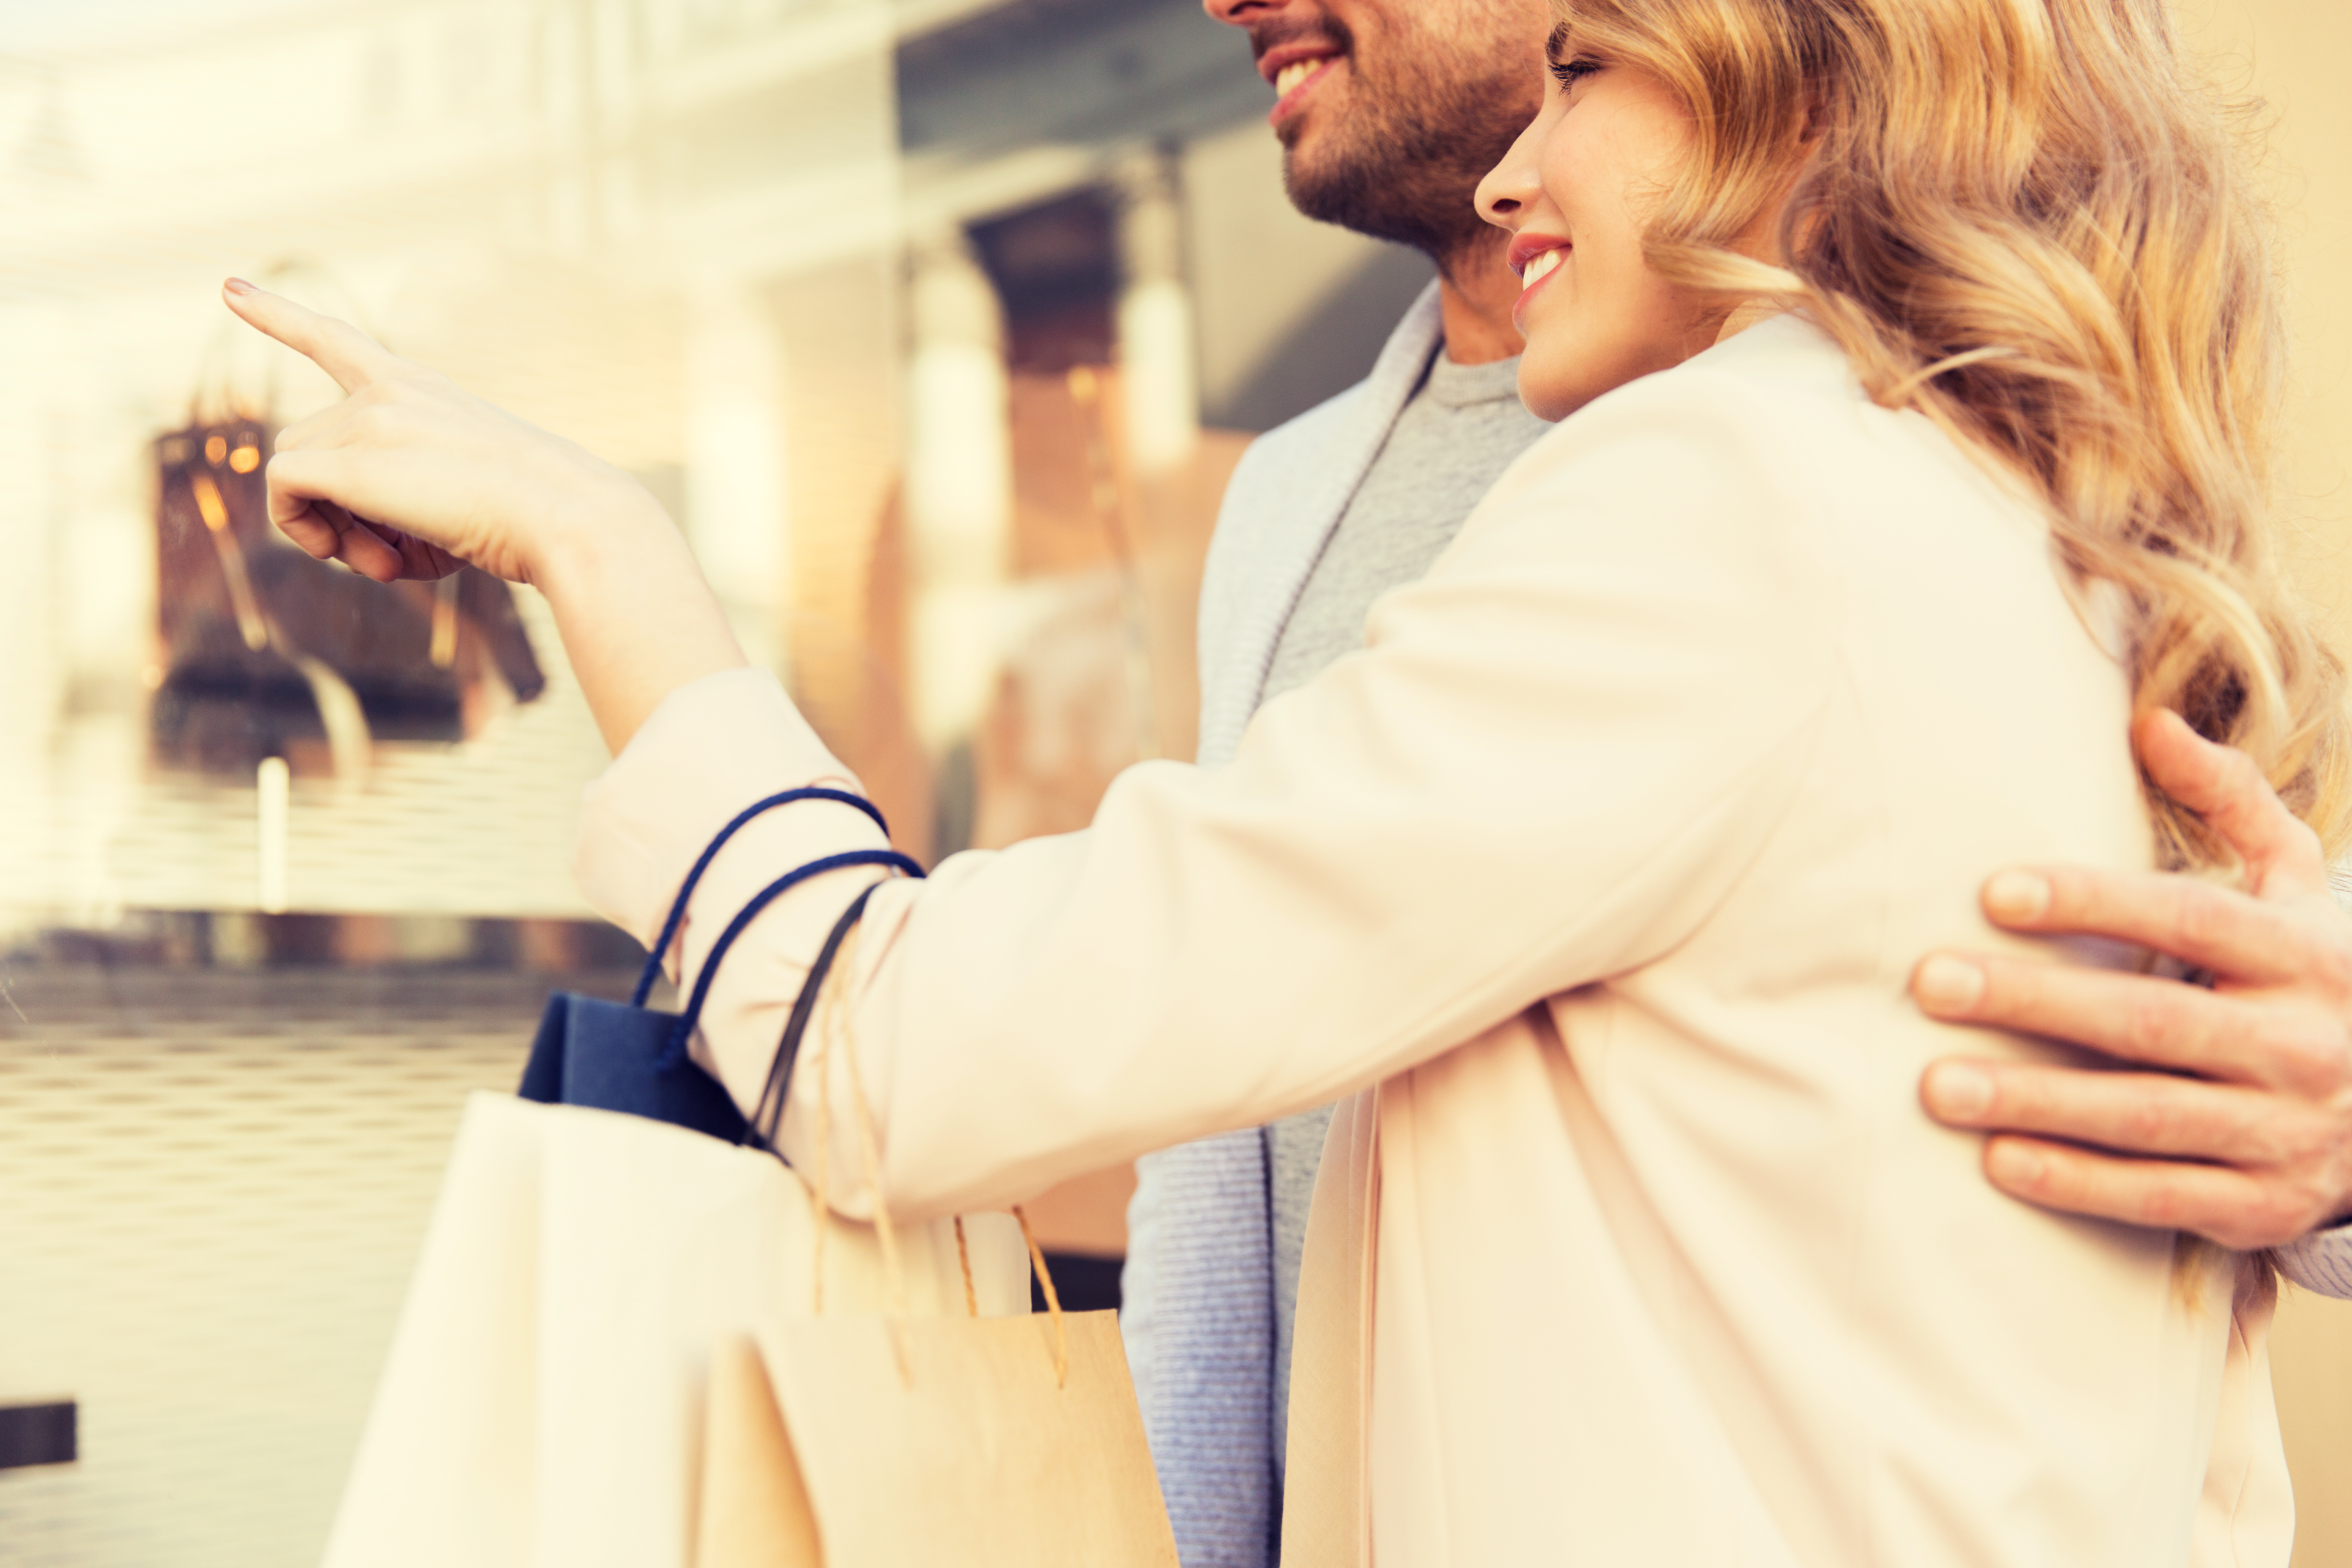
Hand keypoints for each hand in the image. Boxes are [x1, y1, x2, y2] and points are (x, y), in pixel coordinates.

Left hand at [222, 278, 746, 749]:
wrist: (568, 518)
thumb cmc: (532, 521)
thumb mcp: (466, 491)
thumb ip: (400, 494)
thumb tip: (329, 530)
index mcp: (422, 390)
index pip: (336, 342)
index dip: (278, 315)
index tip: (229, 288)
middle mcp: (390, 390)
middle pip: (306, 443)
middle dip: (330, 506)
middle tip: (388, 559)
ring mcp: (371, 419)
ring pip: (291, 469)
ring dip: (325, 527)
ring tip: (391, 565)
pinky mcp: (353, 461)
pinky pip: (283, 490)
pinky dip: (304, 531)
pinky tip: (366, 560)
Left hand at [1912, 709, 2351, 1249]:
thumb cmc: (2318, 972)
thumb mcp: (2299, 884)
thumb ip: (2232, 799)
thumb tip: (2150, 720)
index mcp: (2305, 955)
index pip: (2188, 918)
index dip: (2091, 902)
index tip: (1990, 890)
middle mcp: (2303, 1043)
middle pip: (2152, 1019)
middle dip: (2034, 1002)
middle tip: (1929, 984)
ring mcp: (2288, 1131)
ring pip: (2147, 1115)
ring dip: (2037, 1101)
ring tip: (1935, 1085)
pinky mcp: (2266, 1206)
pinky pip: (2161, 1197)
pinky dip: (2078, 1182)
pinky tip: (1998, 1162)